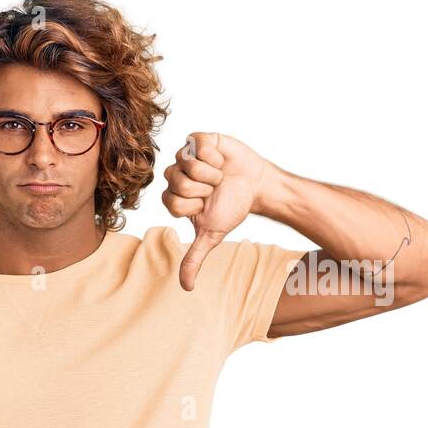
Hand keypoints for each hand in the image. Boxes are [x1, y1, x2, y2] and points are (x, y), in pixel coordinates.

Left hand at [161, 132, 269, 290]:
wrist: (256, 187)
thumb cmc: (232, 208)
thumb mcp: (212, 235)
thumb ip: (194, 258)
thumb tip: (186, 288)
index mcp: (174, 197)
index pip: (171, 202)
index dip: (194, 205)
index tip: (207, 205)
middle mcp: (175, 175)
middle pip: (177, 182)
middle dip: (203, 189)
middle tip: (214, 189)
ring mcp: (186, 155)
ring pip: (186, 163)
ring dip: (210, 174)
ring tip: (219, 176)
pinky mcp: (198, 139)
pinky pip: (196, 144)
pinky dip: (213, 156)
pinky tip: (220, 160)